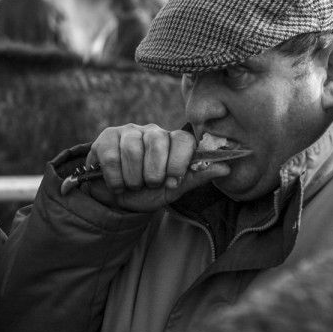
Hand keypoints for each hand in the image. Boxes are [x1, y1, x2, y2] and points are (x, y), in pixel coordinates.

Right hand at [81, 124, 231, 212]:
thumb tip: (226, 168)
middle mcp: (152, 131)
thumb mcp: (172, 190)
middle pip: (157, 143)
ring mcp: (128, 131)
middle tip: (149, 184)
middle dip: (153, 173)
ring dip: (132, 178)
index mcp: (172, 141)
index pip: (183, 139)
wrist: (114, 200)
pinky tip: (117, 183)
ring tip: (132, 185)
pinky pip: (111, 156)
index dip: (179, 162)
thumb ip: (196, 177)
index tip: (172, 182)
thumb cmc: (146, 193)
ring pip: (132, 150)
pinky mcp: (106, 138)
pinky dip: (115, 178)